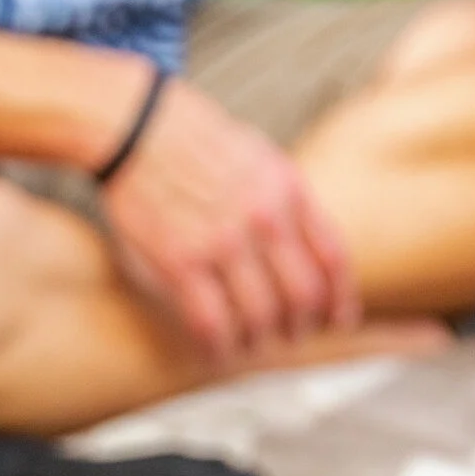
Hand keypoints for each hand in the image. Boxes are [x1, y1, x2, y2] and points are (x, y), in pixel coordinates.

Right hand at [97, 75, 359, 362]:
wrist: (134, 124)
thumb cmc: (190, 140)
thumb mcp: (257, 155)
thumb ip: (284, 197)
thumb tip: (304, 241)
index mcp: (287, 189)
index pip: (332, 257)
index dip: (340, 298)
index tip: (338, 320)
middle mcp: (263, 218)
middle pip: (302, 295)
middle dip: (300, 326)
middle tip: (289, 336)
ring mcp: (222, 242)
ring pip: (260, 316)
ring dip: (258, 340)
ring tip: (247, 344)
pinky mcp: (180, 261)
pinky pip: (211, 322)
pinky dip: (218, 347)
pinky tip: (214, 351)